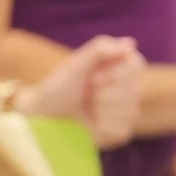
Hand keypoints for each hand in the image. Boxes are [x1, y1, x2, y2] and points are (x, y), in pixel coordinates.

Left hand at [15, 35, 143, 148]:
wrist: (40, 118)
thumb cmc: (56, 89)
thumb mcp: (75, 65)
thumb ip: (100, 49)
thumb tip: (130, 43)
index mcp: (118, 68)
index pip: (136, 65)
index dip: (115, 73)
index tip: (93, 78)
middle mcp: (127, 88)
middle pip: (134, 87)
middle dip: (105, 91)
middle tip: (87, 93)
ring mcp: (125, 111)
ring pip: (129, 108)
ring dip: (101, 108)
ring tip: (87, 108)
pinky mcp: (120, 132)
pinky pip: (121, 127)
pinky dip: (102, 124)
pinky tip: (92, 123)